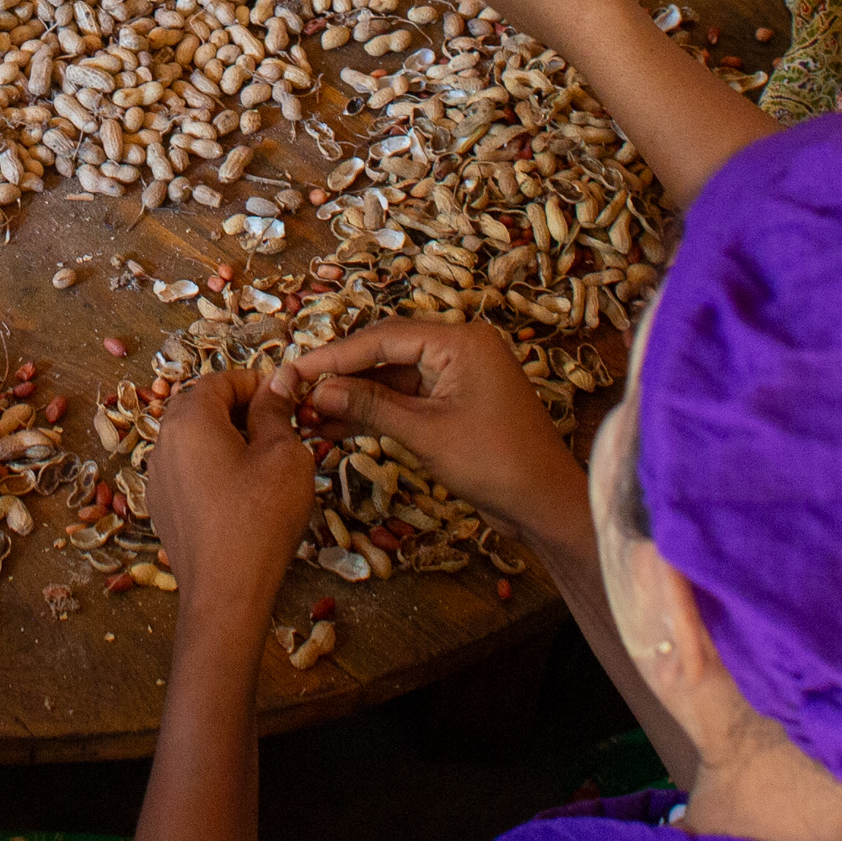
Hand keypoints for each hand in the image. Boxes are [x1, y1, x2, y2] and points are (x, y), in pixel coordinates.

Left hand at [147, 369, 313, 628]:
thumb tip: (279, 380)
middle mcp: (163, 441)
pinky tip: (241, 491)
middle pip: (200, 406)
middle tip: (277, 427)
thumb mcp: (283, 454)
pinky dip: (211, 467)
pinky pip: (186, 469)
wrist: (226, 592)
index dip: (255, 383)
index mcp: (189, 419)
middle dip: (238, 409)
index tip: (285, 398)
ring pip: (192, 439)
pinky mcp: (161, 506)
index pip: (219, 380)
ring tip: (263, 460)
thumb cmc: (260, 517)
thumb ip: (276, 410)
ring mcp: (157, 476)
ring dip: (224, 438)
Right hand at [276, 318, 581, 536]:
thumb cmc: (497, 463)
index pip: (384, 337)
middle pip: (386, 353)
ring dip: (355, 397)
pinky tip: (339, 426)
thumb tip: (318, 391)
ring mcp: (458, 377)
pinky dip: (376, 413)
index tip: (296, 369)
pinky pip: (407, 399)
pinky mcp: (455, 404)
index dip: (335, 355)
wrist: (545, 503)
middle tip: (296, 391)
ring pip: (392, 379)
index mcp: (461, 341)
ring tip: (310, 414)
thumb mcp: (426, 433)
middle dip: (341, 375)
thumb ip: (371, 407)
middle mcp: (460, 349)